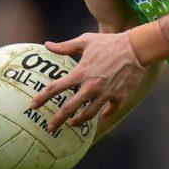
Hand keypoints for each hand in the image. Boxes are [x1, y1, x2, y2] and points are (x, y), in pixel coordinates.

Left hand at [30, 32, 144, 132]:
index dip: (42, 98)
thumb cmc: (109, 43)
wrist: (135, 48)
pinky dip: (105, 114)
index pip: (56, 88)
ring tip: (73, 123)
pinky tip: (102, 115)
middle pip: (70, 108)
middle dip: (58, 120)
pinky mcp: (118, 97)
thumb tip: (47, 44)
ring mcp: (105, 94)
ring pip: (89, 114)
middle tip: (50, 128)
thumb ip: (65, 46)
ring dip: (79, 121)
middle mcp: (91, 86)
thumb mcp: (85, 41)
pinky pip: (110, 110)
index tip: (33, 105)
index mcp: (80, 73)